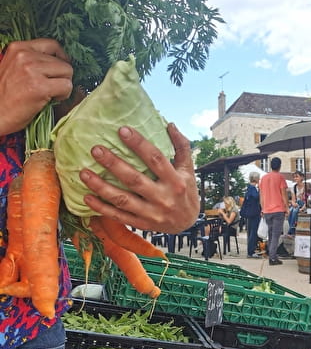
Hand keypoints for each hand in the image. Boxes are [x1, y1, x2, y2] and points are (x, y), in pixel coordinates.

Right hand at [0, 38, 72, 134]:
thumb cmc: (6, 96)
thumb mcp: (14, 68)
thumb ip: (33, 61)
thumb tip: (60, 62)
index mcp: (18, 48)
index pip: (52, 45)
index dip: (62, 58)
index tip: (61, 71)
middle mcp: (25, 55)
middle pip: (63, 62)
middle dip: (62, 77)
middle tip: (52, 88)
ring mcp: (32, 70)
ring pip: (67, 72)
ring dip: (64, 86)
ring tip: (50, 94)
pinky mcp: (40, 87)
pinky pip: (67, 86)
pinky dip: (64, 95)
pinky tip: (51, 99)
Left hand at [80, 123, 199, 233]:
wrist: (188, 224)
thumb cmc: (186, 191)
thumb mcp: (188, 169)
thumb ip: (181, 147)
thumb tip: (169, 124)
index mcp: (175, 181)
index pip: (156, 159)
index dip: (139, 144)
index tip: (122, 130)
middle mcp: (163, 198)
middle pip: (135, 180)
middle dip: (114, 164)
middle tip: (96, 150)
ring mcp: (151, 213)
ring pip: (122, 200)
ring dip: (101, 187)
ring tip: (83, 173)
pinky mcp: (142, 224)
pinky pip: (119, 216)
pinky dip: (101, 208)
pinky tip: (87, 197)